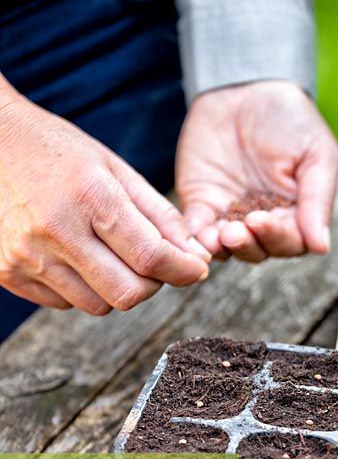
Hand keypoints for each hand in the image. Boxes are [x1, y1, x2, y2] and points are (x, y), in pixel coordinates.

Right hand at [0, 82, 209, 314]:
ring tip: (111, 254)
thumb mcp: (118, 170)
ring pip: (98, 305)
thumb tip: (197, 257)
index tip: (197, 269)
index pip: (150, 256)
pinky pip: (65, 303)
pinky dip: (84, 289)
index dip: (183, 270)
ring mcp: (27, 255)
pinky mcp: (7, 272)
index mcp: (90, 196)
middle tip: (155, 264)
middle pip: (127, 293)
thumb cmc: (63, 154)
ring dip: (118, 287)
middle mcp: (56, 230)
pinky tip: (77, 256)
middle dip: (153, 284)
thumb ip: (161, 216)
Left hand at [176, 81, 337, 261]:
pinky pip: (198, 231)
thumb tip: (322, 246)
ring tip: (217, 236)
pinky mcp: (202, 205)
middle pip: (259, 250)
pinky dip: (196, 238)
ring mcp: (231, 215)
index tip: (262, 220)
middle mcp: (264, 220)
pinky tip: (197, 236)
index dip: (277, 237)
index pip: (291, 242)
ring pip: (228, 248)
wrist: (246, 87)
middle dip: (248, 244)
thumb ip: (317, 200)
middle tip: (236, 230)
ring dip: (223, 247)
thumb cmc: (290, 118)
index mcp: (296, 212)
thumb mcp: (315, 153)